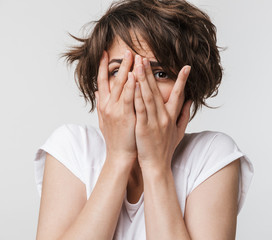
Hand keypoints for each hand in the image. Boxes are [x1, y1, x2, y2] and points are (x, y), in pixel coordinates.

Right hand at [95, 50, 136, 165]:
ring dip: (127, 70)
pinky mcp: (126, 116)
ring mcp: (116, 110)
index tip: (105, 53)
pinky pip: (129, 98)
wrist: (119, 155)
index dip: (103, 67)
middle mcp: (108, 105)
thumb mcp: (105, 120)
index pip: (102, 81)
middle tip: (127, 51)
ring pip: (121, 86)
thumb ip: (101, 105)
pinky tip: (135, 76)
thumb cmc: (115, 138)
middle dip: (120, 64)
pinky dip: (132, 86)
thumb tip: (98, 92)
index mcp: (104, 105)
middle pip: (113, 80)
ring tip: (132, 57)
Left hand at [132, 55, 191, 170]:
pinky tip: (133, 83)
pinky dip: (137, 94)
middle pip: (158, 91)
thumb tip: (189, 102)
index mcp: (172, 117)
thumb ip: (184, 116)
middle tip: (145, 57)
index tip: (186, 67)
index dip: (183, 80)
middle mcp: (164, 116)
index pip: (179, 95)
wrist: (157, 166)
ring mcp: (154, 121)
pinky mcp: (144, 127)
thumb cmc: (165, 149)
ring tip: (138, 63)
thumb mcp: (178, 132)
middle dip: (151, 73)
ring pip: (148, 96)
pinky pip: (140, 108)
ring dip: (143, 78)